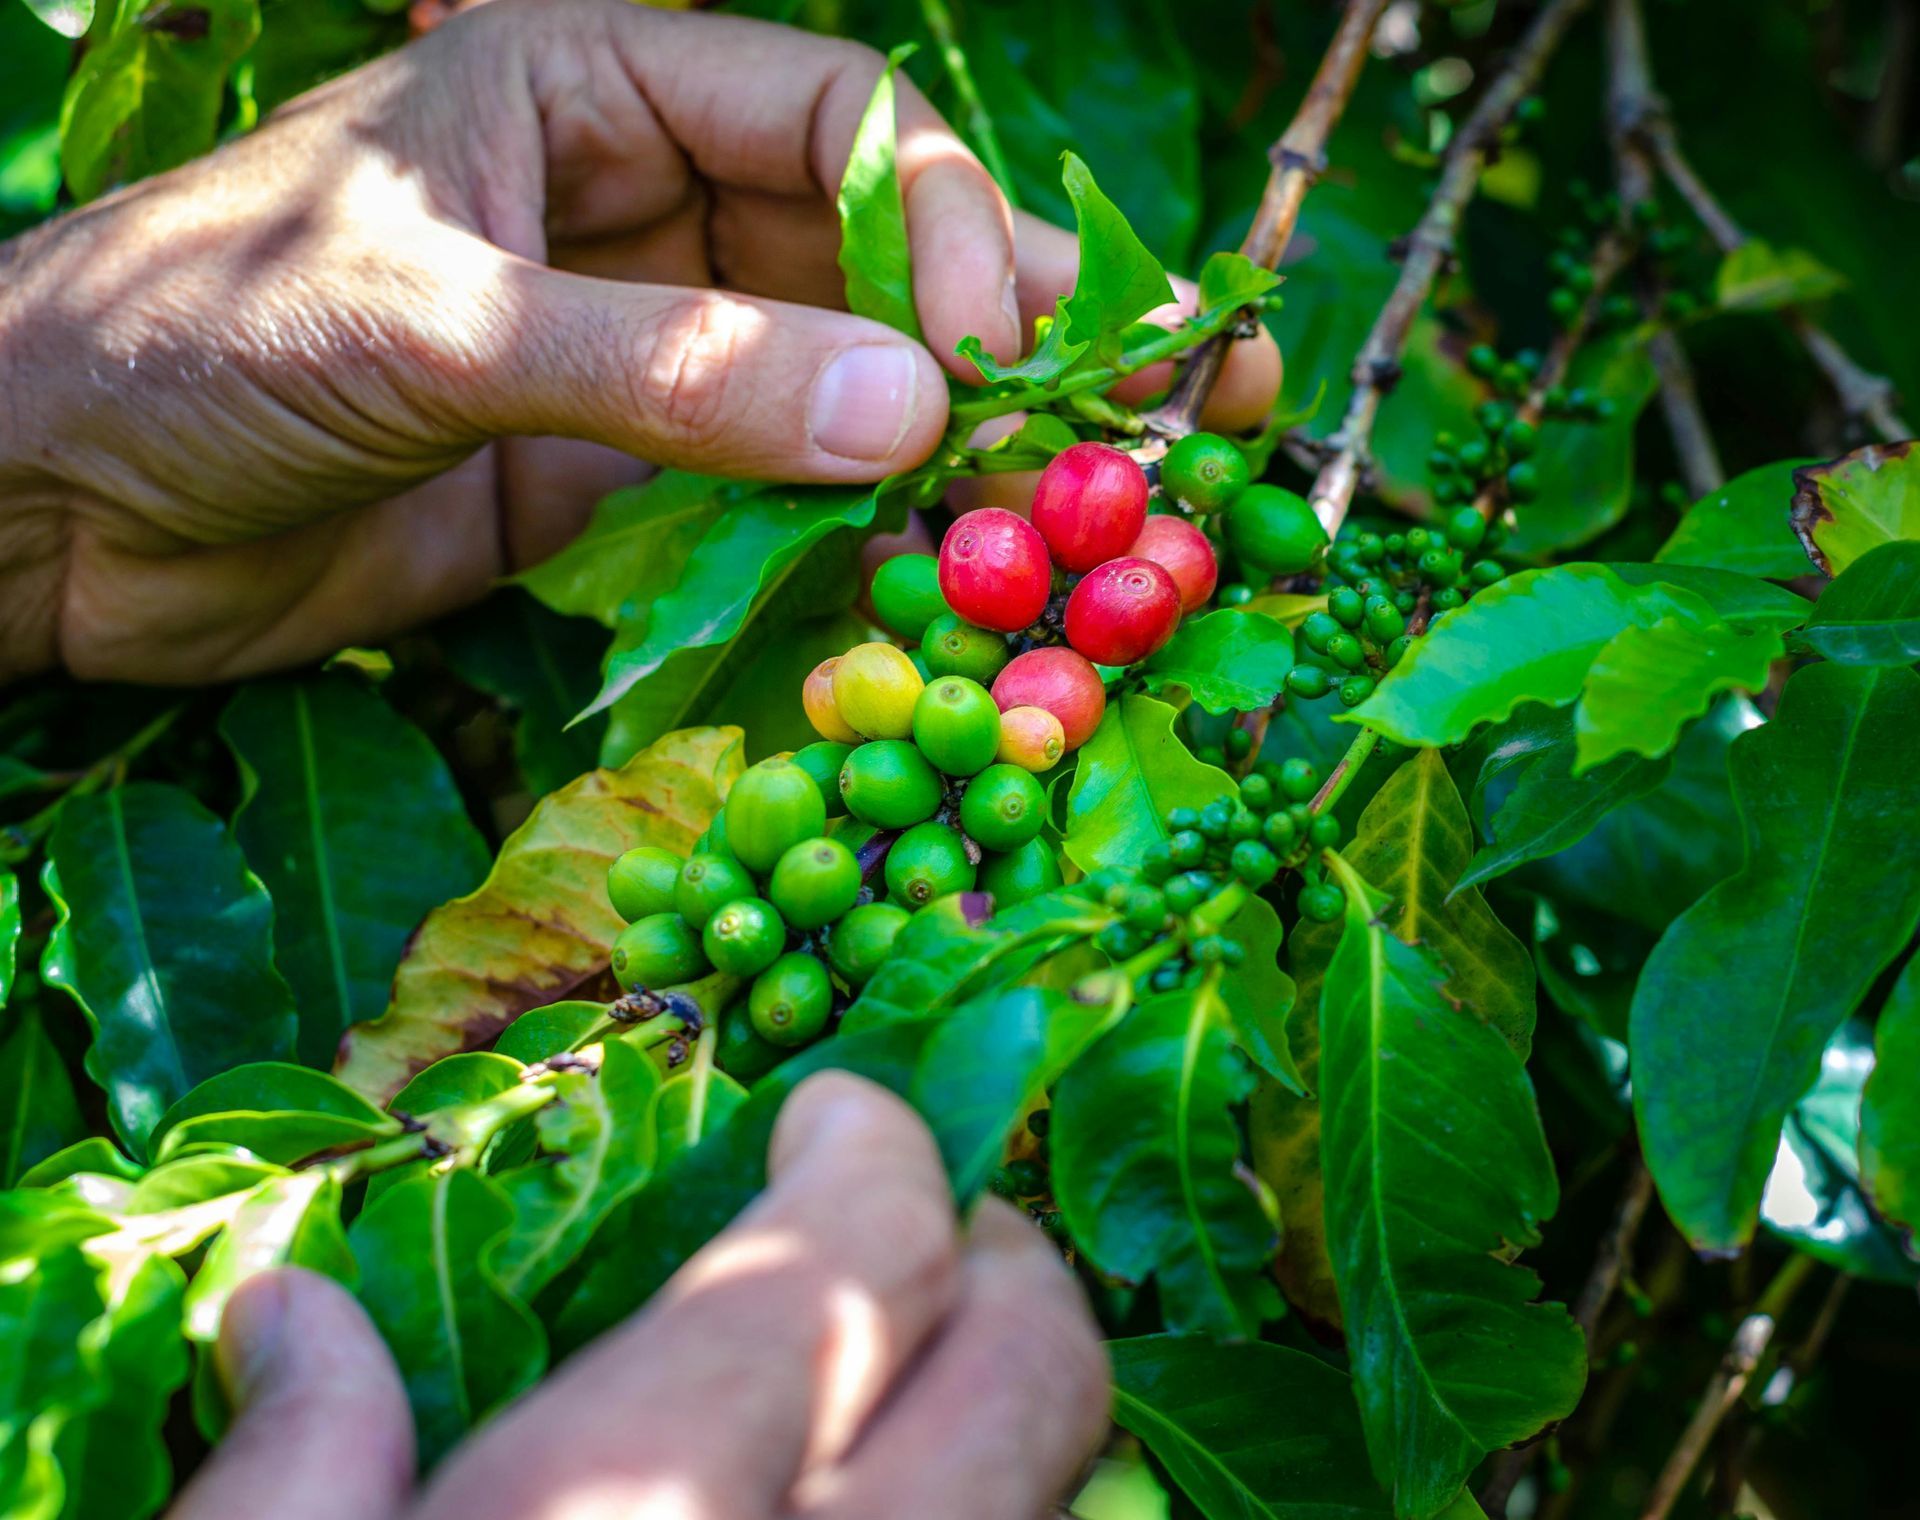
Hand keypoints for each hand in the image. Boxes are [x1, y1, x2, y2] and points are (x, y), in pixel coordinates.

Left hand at [0, 0, 1277, 684]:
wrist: (60, 509)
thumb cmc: (197, 345)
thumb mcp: (433, 324)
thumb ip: (668, 373)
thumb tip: (912, 418)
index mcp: (597, 83)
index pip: (842, 121)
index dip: (940, 228)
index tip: (986, 357)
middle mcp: (645, 205)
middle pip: (879, 252)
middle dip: (1008, 329)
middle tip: (1152, 412)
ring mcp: (648, 348)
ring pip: (850, 375)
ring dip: (962, 439)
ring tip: (1091, 503)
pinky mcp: (627, 474)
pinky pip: (784, 484)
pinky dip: (868, 524)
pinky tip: (948, 563)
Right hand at [166, 1072, 1108, 1519]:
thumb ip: (297, 1462)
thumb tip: (290, 1321)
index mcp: (652, 1492)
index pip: (861, 1248)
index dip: (873, 1143)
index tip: (835, 1111)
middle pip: (1043, 1363)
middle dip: (999, 1258)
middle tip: (913, 1227)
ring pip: (1074, 1487)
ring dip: (1016, 1401)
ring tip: (909, 1373)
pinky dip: (996, 1513)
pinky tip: (888, 1508)